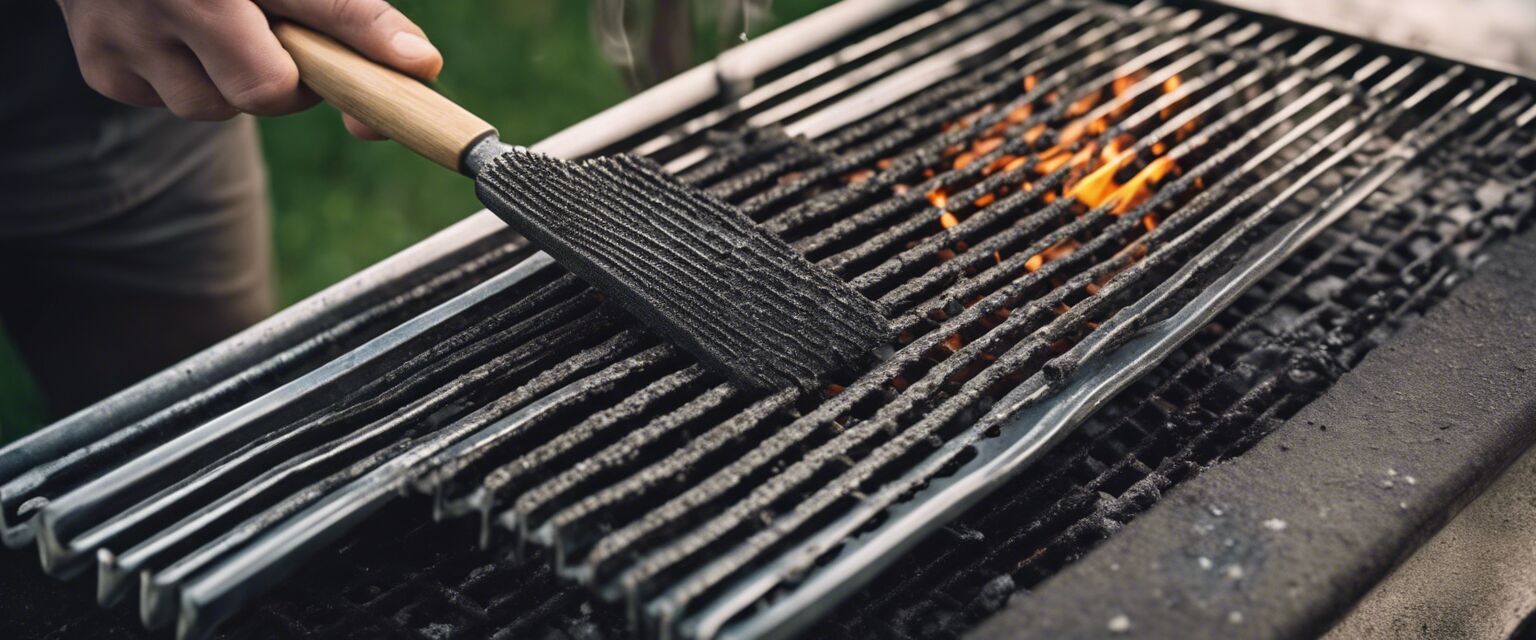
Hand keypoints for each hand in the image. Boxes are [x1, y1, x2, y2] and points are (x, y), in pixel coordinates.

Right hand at [55, 0, 443, 139]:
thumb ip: (351, 12)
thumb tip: (420, 64)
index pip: (319, 11)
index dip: (363, 54)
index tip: (418, 71)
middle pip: (265, 91)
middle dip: (289, 80)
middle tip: (281, 41)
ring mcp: (124, 34)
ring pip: (214, 108)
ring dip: (234, 83)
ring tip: (224, 29)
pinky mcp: (103, 68)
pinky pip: (170, 105)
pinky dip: (189, 81)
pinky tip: (181, 39)